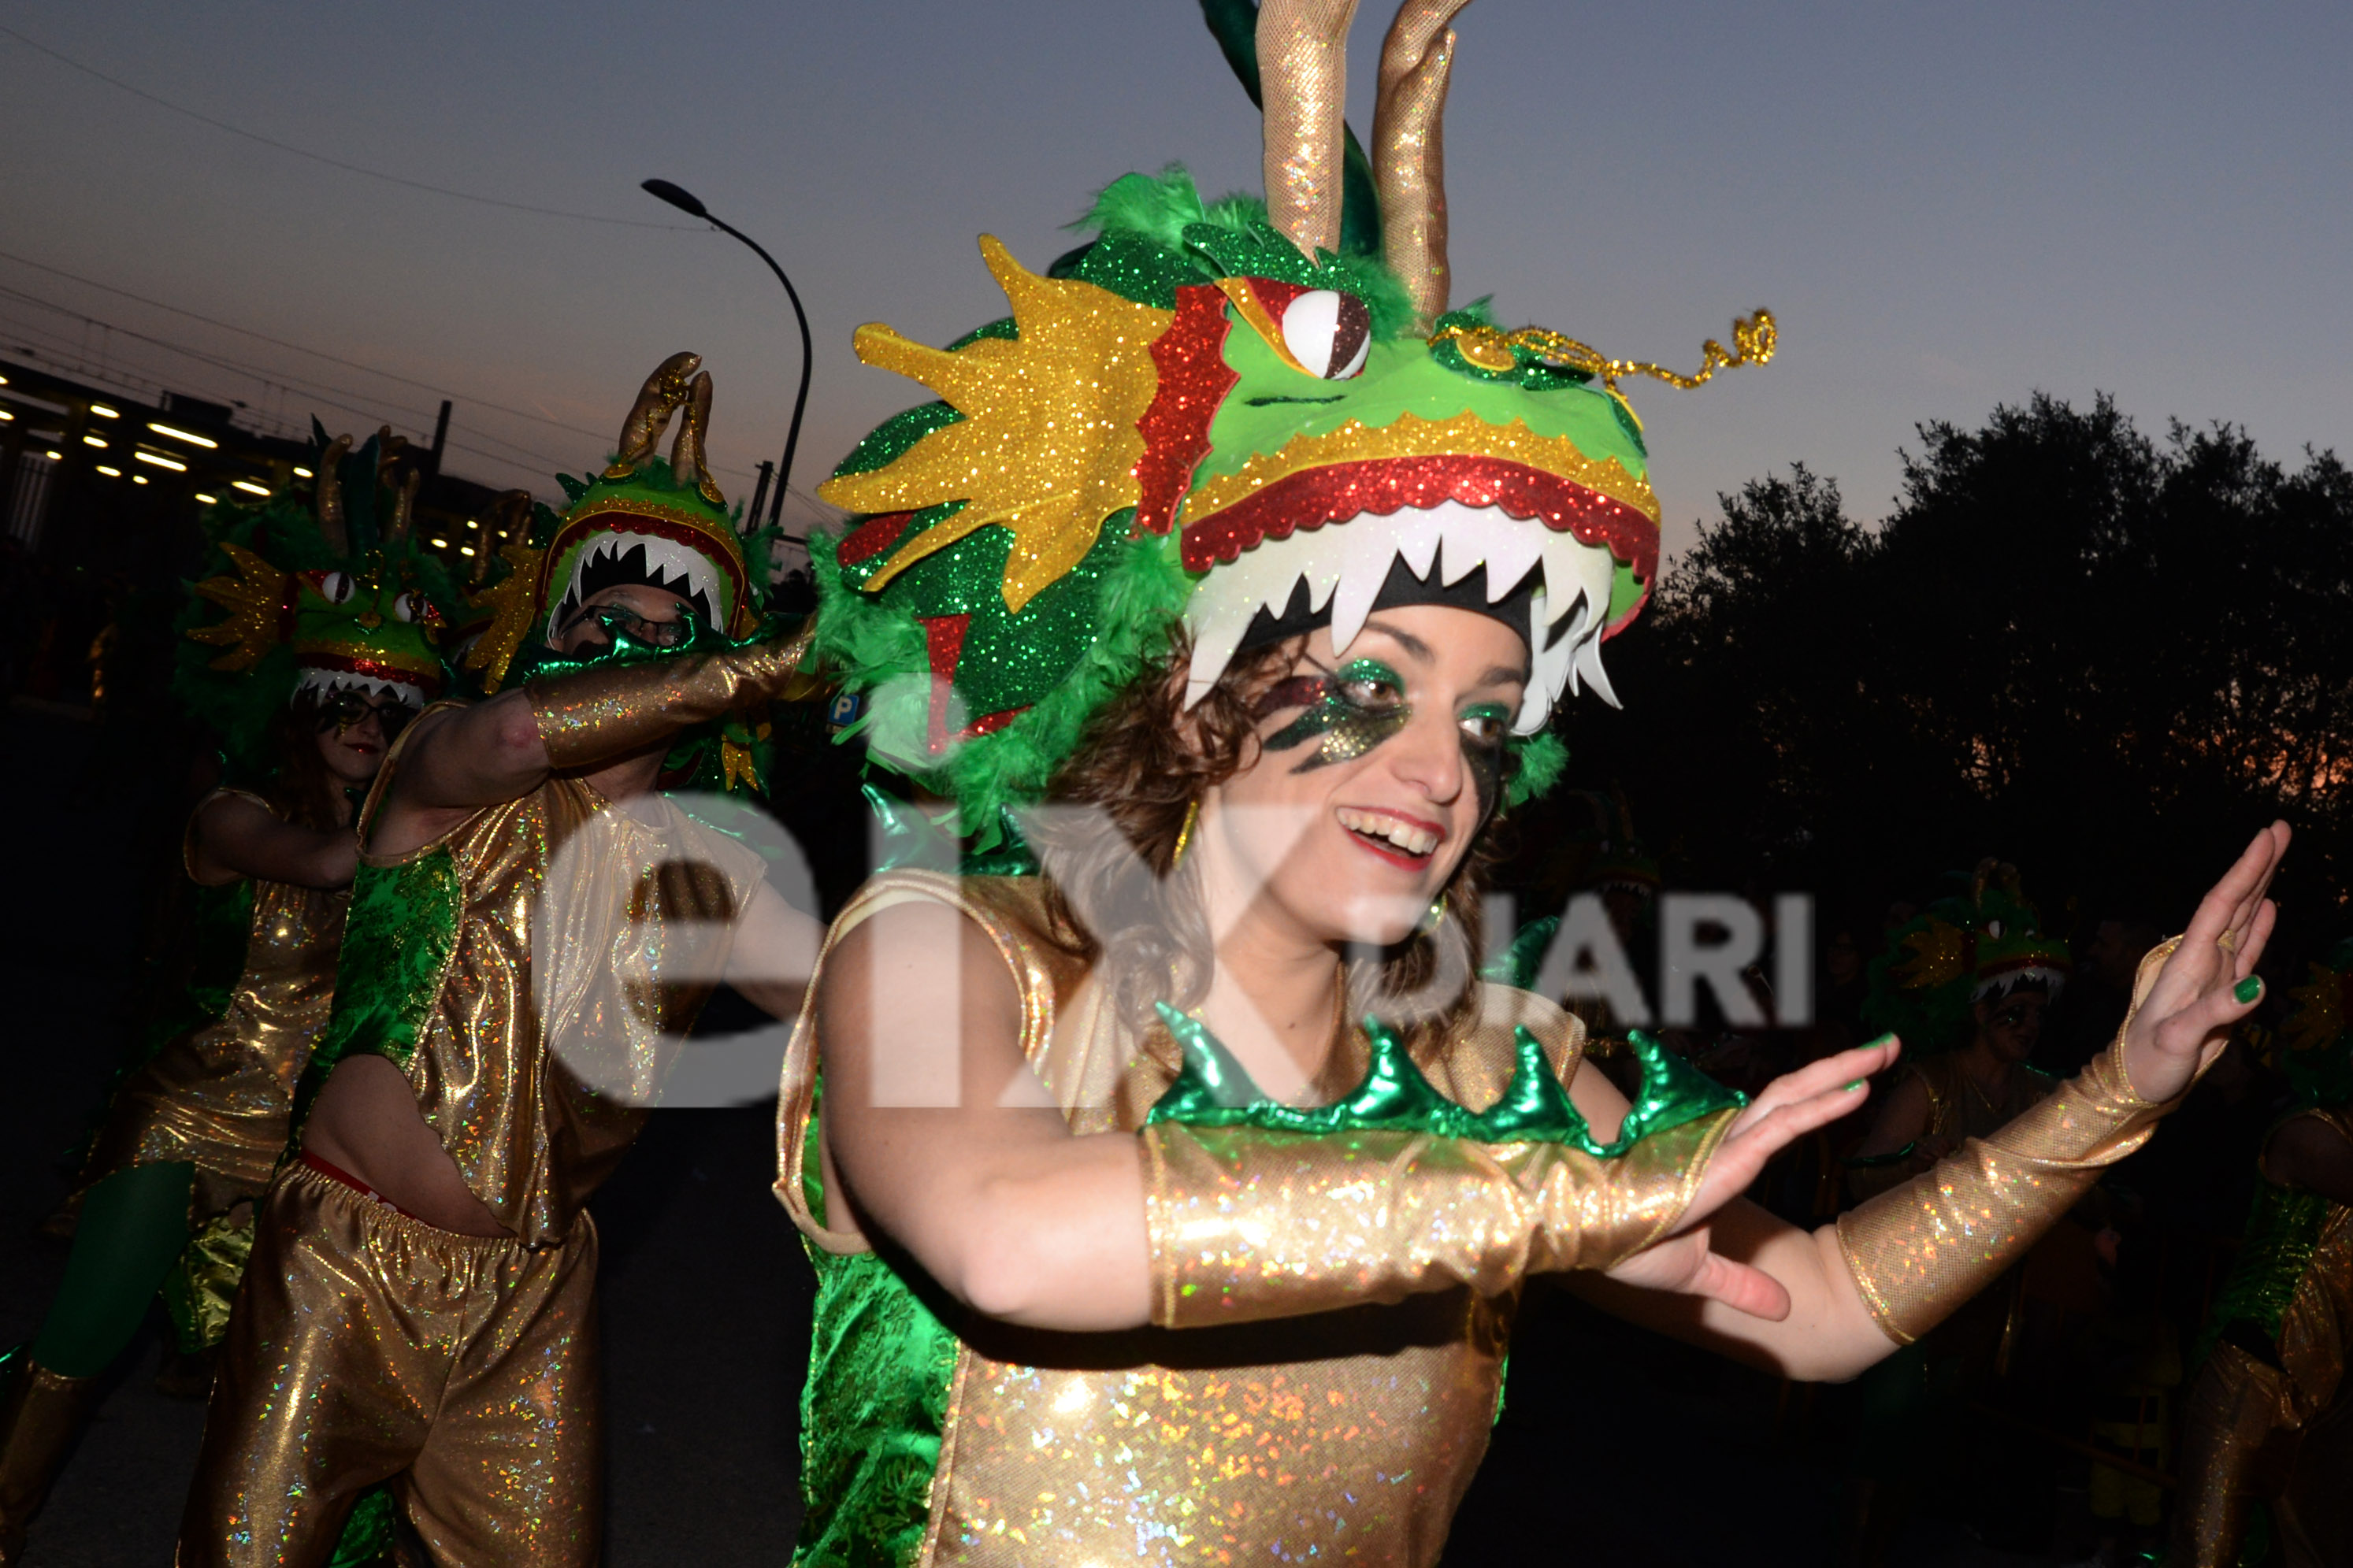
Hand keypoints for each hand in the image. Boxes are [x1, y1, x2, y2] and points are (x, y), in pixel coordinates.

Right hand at [1602, 1035, 1901, 1317]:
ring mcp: (1727, 1146)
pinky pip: (1780, 1128)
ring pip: (1793, 1098)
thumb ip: (1742, 1285)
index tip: (1866, 1078)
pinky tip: (1856, 1092)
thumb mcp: (1700, 1275)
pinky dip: (1820, 1108)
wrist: (1589, 1243)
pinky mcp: (1724, 1161)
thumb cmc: (1627, 1246)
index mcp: (1725, 1158)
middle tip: (1890, 1044)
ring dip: (1842, 1072)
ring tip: (1885, 1051)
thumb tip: (1783, 1310)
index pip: (1785, 1114)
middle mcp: (1728, 1140)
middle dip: (1844, 1066)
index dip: (1824, 1090)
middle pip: (1795, 1092)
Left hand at [2119, 822, 2289, 1104]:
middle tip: (2281, 827)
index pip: (2221, 906)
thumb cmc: (2149, 1063)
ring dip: (2260, 885)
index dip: (2245, 870)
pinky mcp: (2222, 991)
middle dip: (2257, 865)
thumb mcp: (2177, 1039)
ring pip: (2243, 919)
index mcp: (2188, 963)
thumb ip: (2214, 1013)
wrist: (2136, 1085)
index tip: (2267, 836)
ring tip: (2276, 852)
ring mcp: (2213, 973)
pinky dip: (2260, 926)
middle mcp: (2201, 959)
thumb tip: (2256, 985)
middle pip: (2235, 902)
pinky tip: (2268, 904)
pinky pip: (2246, 950)